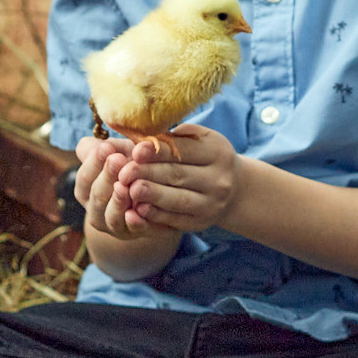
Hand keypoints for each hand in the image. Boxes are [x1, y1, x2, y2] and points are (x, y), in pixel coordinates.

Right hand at [75, 136, 173, 241]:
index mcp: (87, 189)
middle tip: (117, 159)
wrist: (155, 195)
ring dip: (116, 201)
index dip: (94, 162)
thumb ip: (111, 147)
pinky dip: (135, 222)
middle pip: (96, 195)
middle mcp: (94, 209)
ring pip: (110, 216)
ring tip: (124, 186)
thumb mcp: (121, 152)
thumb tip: (101, 144)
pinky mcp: (133, 234)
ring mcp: (112, 225)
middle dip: (106, 177)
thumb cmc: (134, 167)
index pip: (85, 177)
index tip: (106, 147)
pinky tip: (139, 211)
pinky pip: (132, 231)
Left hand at [118, 125, 238, 233]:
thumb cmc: (206, 158)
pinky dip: (155, 215)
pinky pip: (175, 220)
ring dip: (151, 195)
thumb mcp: (200, 140)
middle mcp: (218, 180)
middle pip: (178, 175)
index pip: (184, 151)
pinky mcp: (200, 222)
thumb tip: (145, 134)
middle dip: (148, 173)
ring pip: (176, 199)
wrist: (233, 190)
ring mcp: (211, 204)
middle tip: (124, 172)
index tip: (135, 150)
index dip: (158, 151)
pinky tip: (138, 209)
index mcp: (217, 153)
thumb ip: (177, 136)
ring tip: (129, 190)